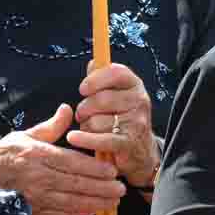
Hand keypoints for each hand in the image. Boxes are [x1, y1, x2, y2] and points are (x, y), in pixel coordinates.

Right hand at [0, 104, 125, 214]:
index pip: (72, 163)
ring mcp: (36, 198)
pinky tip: (92, 212)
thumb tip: (67, 109)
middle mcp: (38, 178)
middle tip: (121, 190)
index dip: (94, 169)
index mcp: (38, 156)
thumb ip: (50, 126)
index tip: (112, 171)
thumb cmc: (3, 156)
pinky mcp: (33, 212)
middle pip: (76, 184)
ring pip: (71, 202)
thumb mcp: (24, 135)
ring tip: (113, 202)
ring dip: (95, 203)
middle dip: (102, 189)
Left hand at [72, 64, 159, 188]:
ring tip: (91, 130)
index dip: (95, 79)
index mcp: (135, 85)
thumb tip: (93, 63)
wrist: (141, 151)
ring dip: (86, 127)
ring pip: (96, 121)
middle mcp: (139, 101)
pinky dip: (84, 139)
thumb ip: (103, 79)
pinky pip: (100, 139)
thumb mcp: (117, 95)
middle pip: (101, 99)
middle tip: (83, 115)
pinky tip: (74, 138)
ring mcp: (136, 123)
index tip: (83, 89)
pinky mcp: (128, 143)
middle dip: (84, 108)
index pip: (116, 73)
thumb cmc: (122, 119)